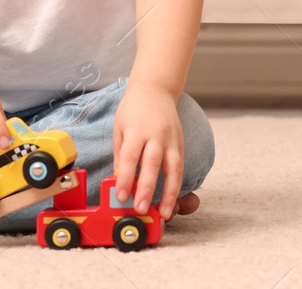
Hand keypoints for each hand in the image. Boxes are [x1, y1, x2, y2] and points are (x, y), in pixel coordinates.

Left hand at [113, 82, 184, 217]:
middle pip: (152, 164)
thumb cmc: (133, 110)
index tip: (121, 196)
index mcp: (136, 130)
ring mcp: (171, 139)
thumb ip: (121, 156)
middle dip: (146, 188)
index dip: (125, 178)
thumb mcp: (120, 129)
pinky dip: (176, 183)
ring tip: (165, 212)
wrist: (155, 90)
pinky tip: (172, 198)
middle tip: (140, 208)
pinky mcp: (181, 143)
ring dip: (169, 192)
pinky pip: (180, 166)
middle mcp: (156, 135)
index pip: (130, 157)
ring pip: (173, 168)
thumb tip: (120, 181)